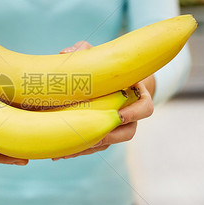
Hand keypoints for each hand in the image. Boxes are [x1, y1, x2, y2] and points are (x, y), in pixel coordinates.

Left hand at [53, 42, 154, 160]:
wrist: (104, 82)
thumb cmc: (104, 67)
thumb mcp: (98, 55)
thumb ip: (84, 51)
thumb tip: (66, 53)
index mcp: (136, 95)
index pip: (145, 108)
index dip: (135, 113)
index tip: (120, 115)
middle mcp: (130, 116)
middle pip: (128, 133)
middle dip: (110, 137)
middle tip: (93, 138)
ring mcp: (116, 128)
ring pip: (107, 144)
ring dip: (89, 148)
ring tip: (69, 151)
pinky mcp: (101, 137)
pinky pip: (93, 147)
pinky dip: (77, 150)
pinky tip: (58, 154)